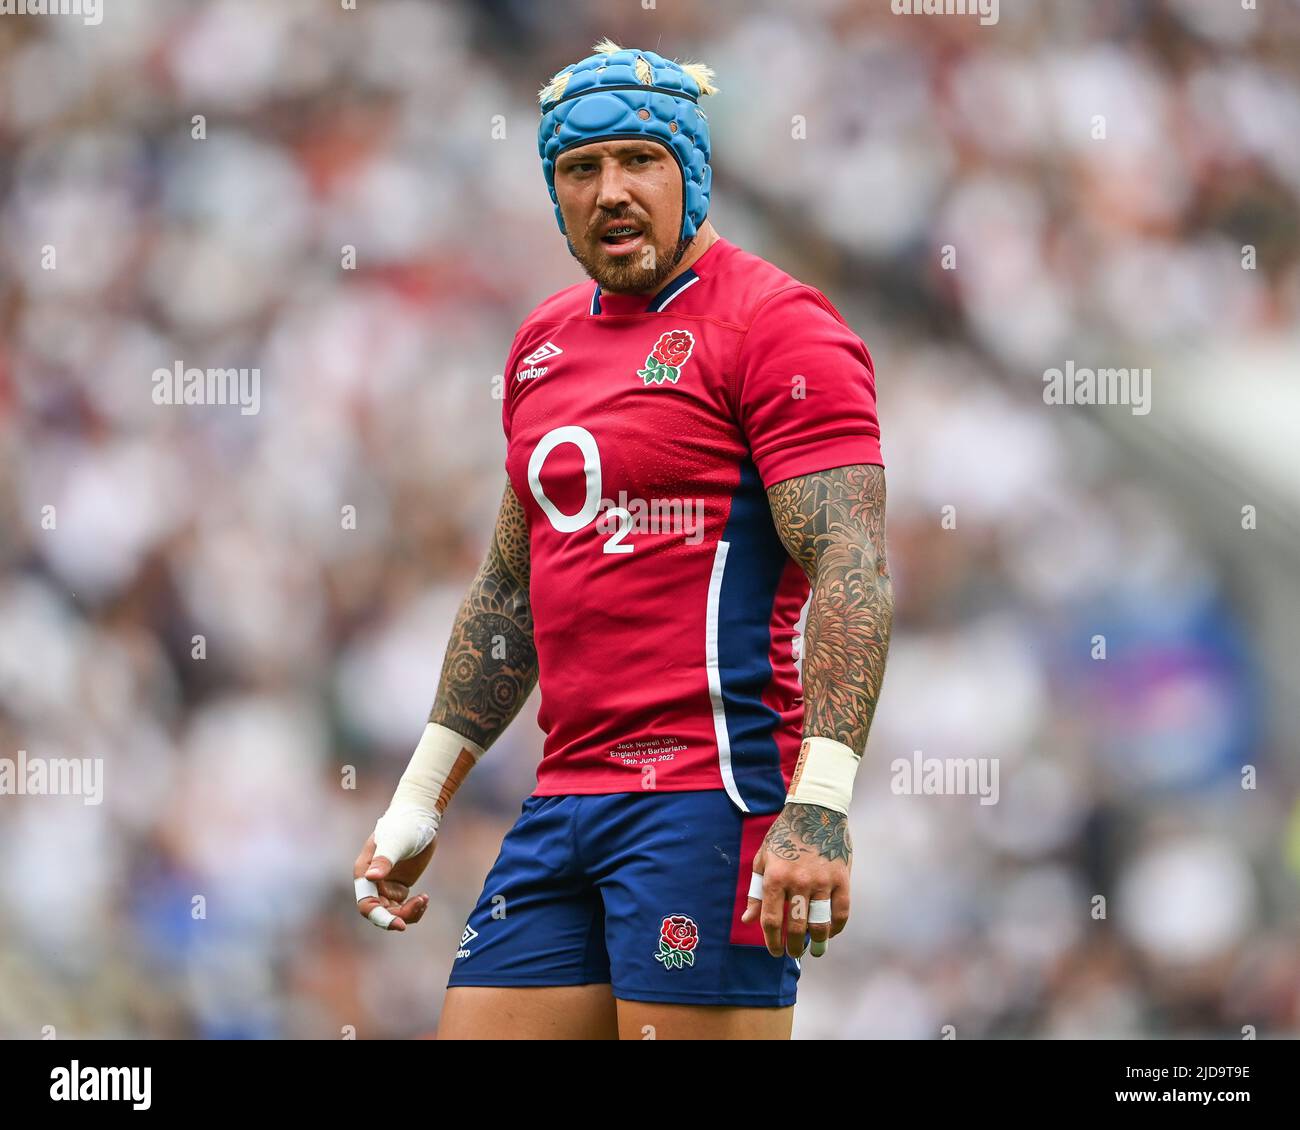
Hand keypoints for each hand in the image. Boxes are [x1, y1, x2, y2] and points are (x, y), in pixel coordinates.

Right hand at [352, 828, 434, 931]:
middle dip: (399, 915)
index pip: (366, 904)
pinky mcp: (400, 886)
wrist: (419, 817)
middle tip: (420, 904)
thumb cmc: (403, 825)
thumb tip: (370, 877)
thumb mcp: (395, 842)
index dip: (380, 918)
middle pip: (380, 912)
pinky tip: (425, 898)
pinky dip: (415, 907)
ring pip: (393, 912)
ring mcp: (385, 885)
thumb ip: (383, 860)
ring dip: (409, 912)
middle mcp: (372, 882)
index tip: (399, 925)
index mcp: (364, 872)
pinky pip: (404, 907)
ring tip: (425, 899)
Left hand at [741, 802, 850, 957]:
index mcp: (776, 877)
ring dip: (817, 943)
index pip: (772, 921)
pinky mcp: (842, 878)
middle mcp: (799, 881)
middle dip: (794, 946)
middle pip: (797, 928)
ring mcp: (823, 881)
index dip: (772, 942)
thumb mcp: (763, 858)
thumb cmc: (784, 835)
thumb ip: (756, 891)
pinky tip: (830, 933)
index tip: (774, 951)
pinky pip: (841, 912)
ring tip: (813, 950)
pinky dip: (836, 927)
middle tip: (793, 952)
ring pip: (820, 924)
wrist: (816, 810)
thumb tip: (748, 919)